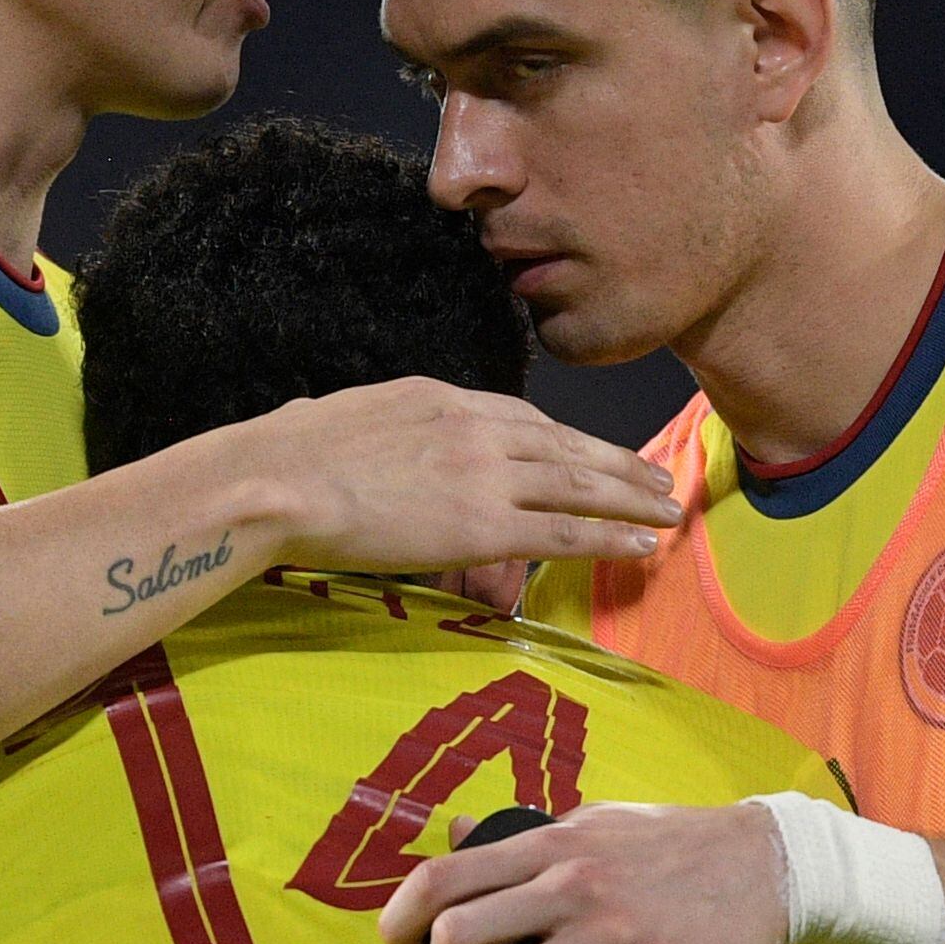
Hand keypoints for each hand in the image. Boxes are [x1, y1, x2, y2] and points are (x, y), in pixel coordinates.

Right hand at [232, 379, 678, 575]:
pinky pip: (564, 531)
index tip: (594, 454)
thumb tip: (353, 435)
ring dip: (629, 500)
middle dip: (618, 464)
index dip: (568, 441)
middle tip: (657, 479)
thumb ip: (376, 428)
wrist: (279, 479)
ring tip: (665, 510)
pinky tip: (641, 544)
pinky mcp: (484, 525)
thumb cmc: (288, 454)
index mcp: (442, 399)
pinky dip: (609, 537)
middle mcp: (476, 429)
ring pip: (579, 486)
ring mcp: (485, 475)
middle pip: (566, 447)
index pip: (524, 419)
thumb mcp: (344, 417)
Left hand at [377, 799, 788, 943]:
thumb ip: (528, 833)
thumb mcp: (594, 818)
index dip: (400, 921)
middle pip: (458, 936)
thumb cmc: (675, 841)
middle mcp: (568, 883)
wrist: (771, 862)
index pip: (443, 878)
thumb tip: (456, 833)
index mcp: (548, 843)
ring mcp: (609, 933)